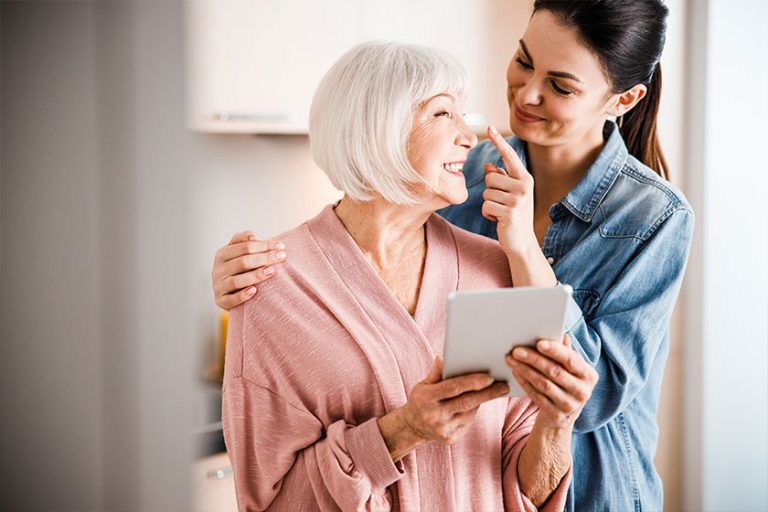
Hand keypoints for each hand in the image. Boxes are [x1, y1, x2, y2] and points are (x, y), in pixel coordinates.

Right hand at [211, 230, 286, 309]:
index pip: (244, 246)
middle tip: (281, 257)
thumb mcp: (239, 252)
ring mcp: (218, 286)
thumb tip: (254, 237)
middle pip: (242, 262)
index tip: (280, 246)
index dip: (264, 245)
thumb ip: (246, 241)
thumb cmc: (240, 269)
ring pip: (236, 281)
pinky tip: (255, 291)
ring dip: (255, 275)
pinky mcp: (220, 301)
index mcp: (222, 254)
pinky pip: (231, 299)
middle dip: (264, 258)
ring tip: (271, 271)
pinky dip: (243, 295)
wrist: (229, 292)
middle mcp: (217, 269)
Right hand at [403, 357, 508, 443]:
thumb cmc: (421, 400)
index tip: (490, 377)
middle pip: (466, 402)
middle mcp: (434, 415)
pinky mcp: (449, 439)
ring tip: (493, 391)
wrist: (412, 427)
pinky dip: (473, 412)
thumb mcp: (423, 385)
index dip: (472, 382)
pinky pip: (467, 423)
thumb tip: (443, 358)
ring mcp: (442, 429)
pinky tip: (476, 405)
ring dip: (481, 401)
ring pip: (469, 413)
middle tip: (504, 386)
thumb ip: (435, 373)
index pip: (453, 388)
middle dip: (487, 394)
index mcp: (426, 398)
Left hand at [481, 125, 537, 255]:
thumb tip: (489, 167)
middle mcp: (524, 186)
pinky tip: (499, 220)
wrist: (522, 242)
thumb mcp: (510, 194)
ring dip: (489, 204)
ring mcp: (518, 200)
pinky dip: (488, 214)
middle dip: (490, 191)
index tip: (490, 128)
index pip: (509, 156)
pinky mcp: (509, 212)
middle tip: (502, 203)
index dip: (499, 142)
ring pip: (486, 193)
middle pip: (490, 177)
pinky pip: (485, 206)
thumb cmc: (514, 215)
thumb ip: (502, 179)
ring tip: (501, 212)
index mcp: (525, 178)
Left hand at [506, 335, 597, 428]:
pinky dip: (524, 382)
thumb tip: (563, 335)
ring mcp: (570, 405)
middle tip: (516, 350)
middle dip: (533, 359)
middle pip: (555, 371)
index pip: (571, 360)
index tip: (538, 343)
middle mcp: (583, 392)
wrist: (564, 414)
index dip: (555, 351)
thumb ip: (566, 352)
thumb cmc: (565, 383)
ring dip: (525, 370)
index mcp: (589, 375)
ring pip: (543, 384)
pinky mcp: (557, 416)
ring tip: (511, 359)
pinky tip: (515, 372)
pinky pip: (537, 396)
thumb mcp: (570, 369)